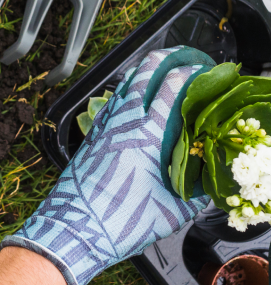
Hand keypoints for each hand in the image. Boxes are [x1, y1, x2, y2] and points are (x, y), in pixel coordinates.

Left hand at [2, 46, 214, 284]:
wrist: (73, 228)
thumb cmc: (121, 222)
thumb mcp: (172, 213)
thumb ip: (196, 193)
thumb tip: (211, 182)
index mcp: (148, 135)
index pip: (172, 88)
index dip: (190, 72)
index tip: (205, 69)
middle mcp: (123, 123)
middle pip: (143, 74)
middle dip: (165, 57)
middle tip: (182, 56)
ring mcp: (103, 127)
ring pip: (123, 86)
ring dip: (142, 72)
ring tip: (158, 69)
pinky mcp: (91, 136)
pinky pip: (110, 103)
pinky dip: (124, 92)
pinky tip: (130, 99)